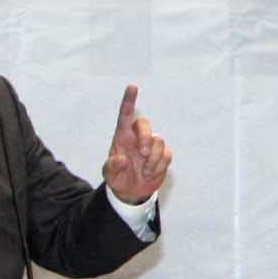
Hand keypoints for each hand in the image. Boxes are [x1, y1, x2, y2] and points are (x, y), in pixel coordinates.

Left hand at [101, 85, 172, 203]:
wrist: (132, 191)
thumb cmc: (118, 178)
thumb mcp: (110, 175)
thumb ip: (112, 167)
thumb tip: (121, 159)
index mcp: (122, 137)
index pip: (125, 115)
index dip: (128, 100)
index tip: (132, 87)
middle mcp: (137, 137)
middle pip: (144, 124)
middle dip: (145, 137)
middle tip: (142, 154)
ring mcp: (151, 145)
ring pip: (158, 140)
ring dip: (152, 158)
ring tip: (144, 171)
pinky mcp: (163, 154)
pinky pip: (167, 154)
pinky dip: (159, 166)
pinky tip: (150, 173)